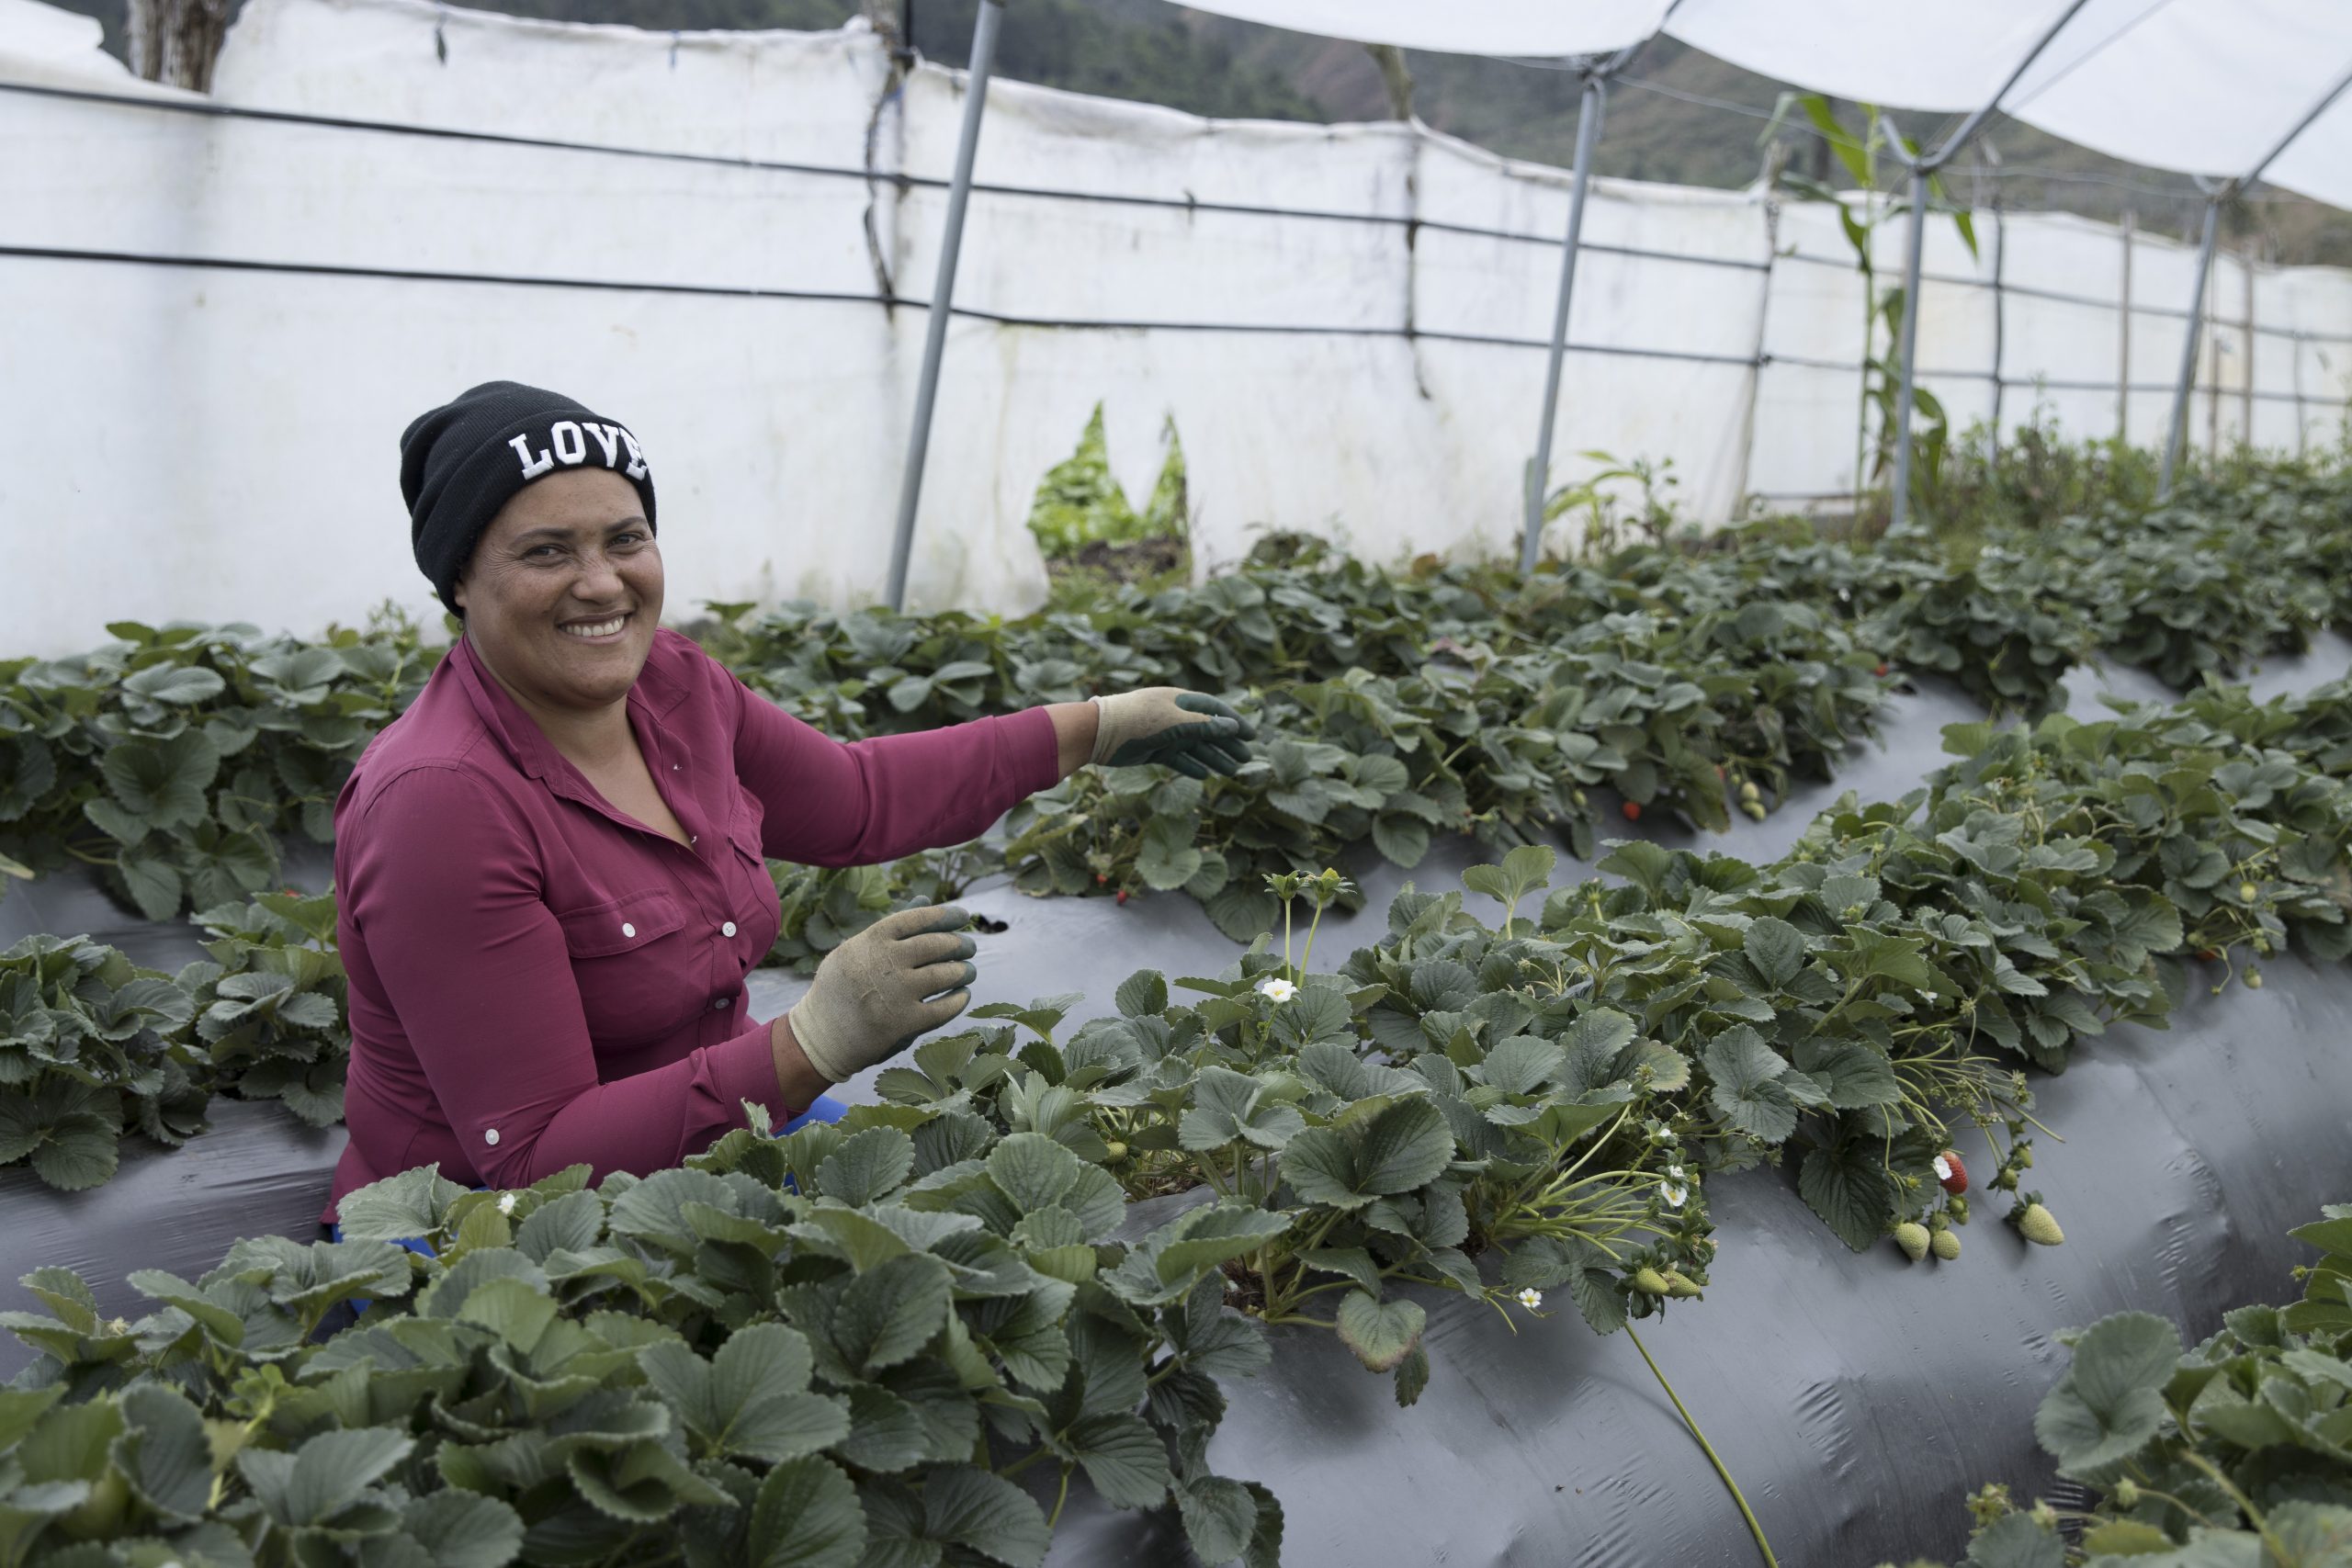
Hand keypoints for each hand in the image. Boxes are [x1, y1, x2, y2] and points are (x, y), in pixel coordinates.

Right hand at [786, 904, 977, 1082]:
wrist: (821, 1035)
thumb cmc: (840, 988)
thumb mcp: (856, 950)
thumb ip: (893, 929)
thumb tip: (926, 899)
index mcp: (871, 940)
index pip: (917, 918)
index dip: (945, 915)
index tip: (963, 916)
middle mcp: (885, 962)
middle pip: (935, 945)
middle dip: (958, 944)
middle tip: (969, 947)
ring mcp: (895, 993)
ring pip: (943, 975)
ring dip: (962, 972)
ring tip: (968, 971)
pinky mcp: (904, 1023)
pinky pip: (942, 1009)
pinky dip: (957, 1001)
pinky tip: (962, 996)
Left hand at [1089, 688, 1254, 777]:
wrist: (1099, 733)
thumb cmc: (1138, 720)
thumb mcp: (1175, 722)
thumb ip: (1204, 725)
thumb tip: (1233, 727)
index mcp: (1180, 700)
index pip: (1215, 709)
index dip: (1233, 722)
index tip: (1251, 735)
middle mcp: (1174, 715)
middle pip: (1207, 729)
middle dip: (1227, 744)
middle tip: (1246, 759)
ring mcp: (1164, 733)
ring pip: (1195, 746)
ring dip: (1213, 758)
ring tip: (1231, 771)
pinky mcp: (1153, 750)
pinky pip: (1178, 759)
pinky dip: (1191, 766)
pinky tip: (1204, 776)